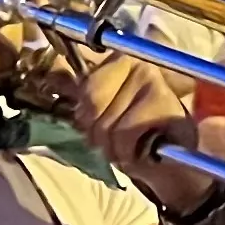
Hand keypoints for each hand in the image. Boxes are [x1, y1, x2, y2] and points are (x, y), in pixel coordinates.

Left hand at [68, 53, 199, 209]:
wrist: (175, 164)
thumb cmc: (136, 138)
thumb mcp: (104, 115)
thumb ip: (83, 99)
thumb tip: (49, 83)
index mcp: (116, 61)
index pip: (83, 84)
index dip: (85, 114)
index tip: (97, 128)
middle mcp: (133, 60)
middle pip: (91, 102)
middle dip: (98, 133)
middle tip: (117, 142)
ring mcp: (149, 76)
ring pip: (106, 120)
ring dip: (113, 146)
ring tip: (130, 147)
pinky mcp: (162, 99)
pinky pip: (125, 132)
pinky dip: (128, 151)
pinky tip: (144, 151)